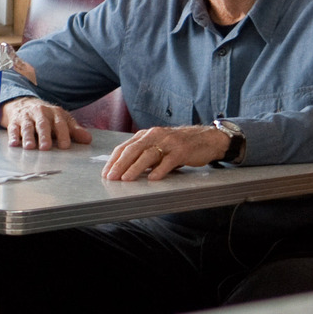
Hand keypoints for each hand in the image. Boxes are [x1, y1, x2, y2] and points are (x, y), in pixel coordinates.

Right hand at [5, 96, 90, 148]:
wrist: (23, 103)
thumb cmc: (46, 116)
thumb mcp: (62, 120)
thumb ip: (74, 130)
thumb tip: (88, 140)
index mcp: (54, 113)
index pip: (60, 124)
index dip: (63, 134)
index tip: (65, 146)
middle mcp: (40, 114)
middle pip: (43, 125)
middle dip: (44, 136)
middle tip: (46, 147)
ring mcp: (26, 117)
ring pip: (27, 127)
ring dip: (28, 137)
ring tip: (29, 147)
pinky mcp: (14, 122)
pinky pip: (13, 129)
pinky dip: (13, 136)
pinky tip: (13, 144)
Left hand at [102, 123, 230, 181]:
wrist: (206, 139)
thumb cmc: (180, 145)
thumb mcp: (158, 146)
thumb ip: (144, 154)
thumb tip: (125, 170)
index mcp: (147, 134)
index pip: (125, 146)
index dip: (114, 160)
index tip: (106, 172)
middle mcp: (156, 135)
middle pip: (133, 150)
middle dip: (120, 164)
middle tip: (111, 177)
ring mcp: (169, 142)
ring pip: (148, 155)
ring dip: (135, 168)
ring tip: (126, 179)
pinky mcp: (182, 150)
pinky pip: (168, 161)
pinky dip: (159, 170)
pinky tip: (152, 179)